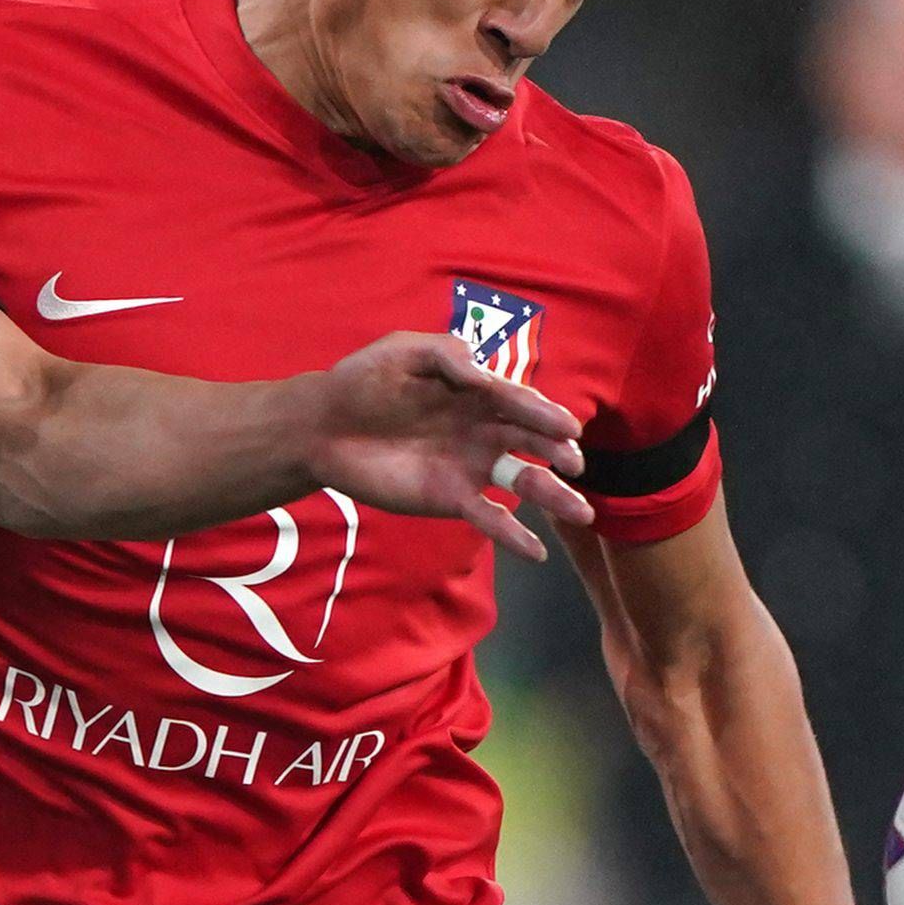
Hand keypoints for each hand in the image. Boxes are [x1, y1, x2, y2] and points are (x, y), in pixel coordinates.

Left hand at [293, 332, 592, 562]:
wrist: (323, 426)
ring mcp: (469, 466)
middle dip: (556, 452)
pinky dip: (513, 535)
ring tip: (581, 512)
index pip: (518, 403)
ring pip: (522, 481)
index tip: (569, 429)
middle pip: (531, 441)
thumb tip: (484, 376)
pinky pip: (488, 518)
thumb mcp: (405, 351)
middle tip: (574, 464)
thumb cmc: (364, 380)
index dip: (544, 415)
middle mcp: (482, 429)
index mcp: (477, 392)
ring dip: (552, 496)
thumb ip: (449, 358)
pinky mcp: (450, 498)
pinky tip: (536, 552)